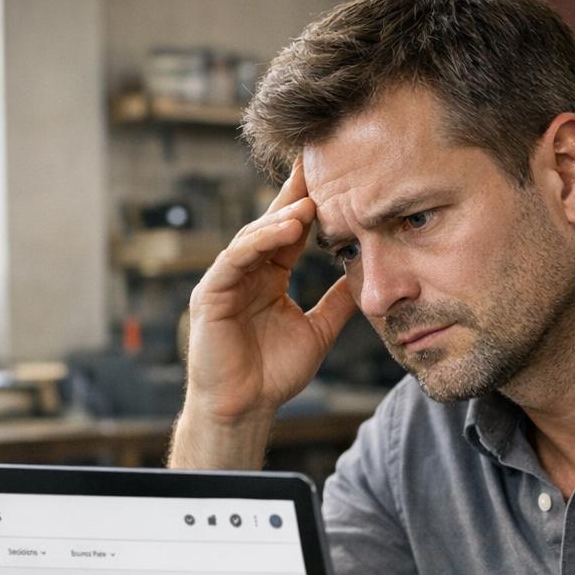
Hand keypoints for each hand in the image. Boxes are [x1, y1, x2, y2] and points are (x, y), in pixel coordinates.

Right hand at [184, 159, 356, 423]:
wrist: (245, 410)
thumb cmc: (274, 376)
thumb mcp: (318, 332)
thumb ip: (336, 303)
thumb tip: (365, 279)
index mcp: (269, 277)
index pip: (291, 232)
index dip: (311, 204)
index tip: (335, 175)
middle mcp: (246, 273)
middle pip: (271, 225)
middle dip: (294, 195)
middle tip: (318, 164)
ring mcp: (225, 281)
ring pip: (252, 238)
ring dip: (281, 219)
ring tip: (310, 203)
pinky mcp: (209, 295)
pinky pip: (234, 260)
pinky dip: (258, 243)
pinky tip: (285, 230)